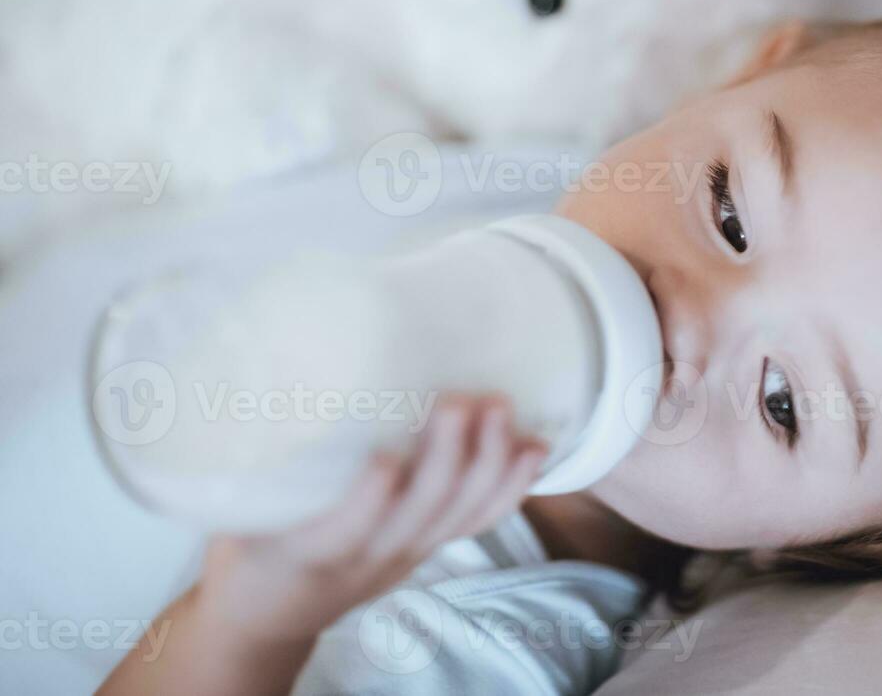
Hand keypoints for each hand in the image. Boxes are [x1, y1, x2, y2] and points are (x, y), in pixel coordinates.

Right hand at [195, 394, 546, 645]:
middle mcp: (365, 560)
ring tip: (499, 408)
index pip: (339, 533)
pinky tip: (534, 448)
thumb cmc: (249, 547)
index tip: (382, 457)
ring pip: (457, 515)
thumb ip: (253, 464)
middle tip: (457, 400)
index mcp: (302, 552)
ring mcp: (404, 555)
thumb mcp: (235, 513)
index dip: (366, 501)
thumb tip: (261, 376)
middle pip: (417, 514)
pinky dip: (511, 485)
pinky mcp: (428, 547)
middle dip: (447, 456)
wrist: (267, 617)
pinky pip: (479, 522)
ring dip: (487, 462)